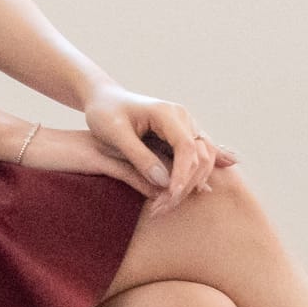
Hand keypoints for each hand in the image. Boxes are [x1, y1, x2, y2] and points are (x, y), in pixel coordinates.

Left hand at [69, 88, 234, 211]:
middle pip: (200, 155)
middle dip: (186, 183)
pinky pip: (198, 157)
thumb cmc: (104, 113)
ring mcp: (186, 126)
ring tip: (168, 204)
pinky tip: (199, 191)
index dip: (182, 174)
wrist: (104, 99)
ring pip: (203, 158)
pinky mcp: (183, 136)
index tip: (170, 196)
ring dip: (191, 183)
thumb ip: (139, 156)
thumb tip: (164, 182)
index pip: (186, 147)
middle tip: (163, 207)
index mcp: (167, 113)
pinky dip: (194, 175)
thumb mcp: (115, 134)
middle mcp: (183, 117)